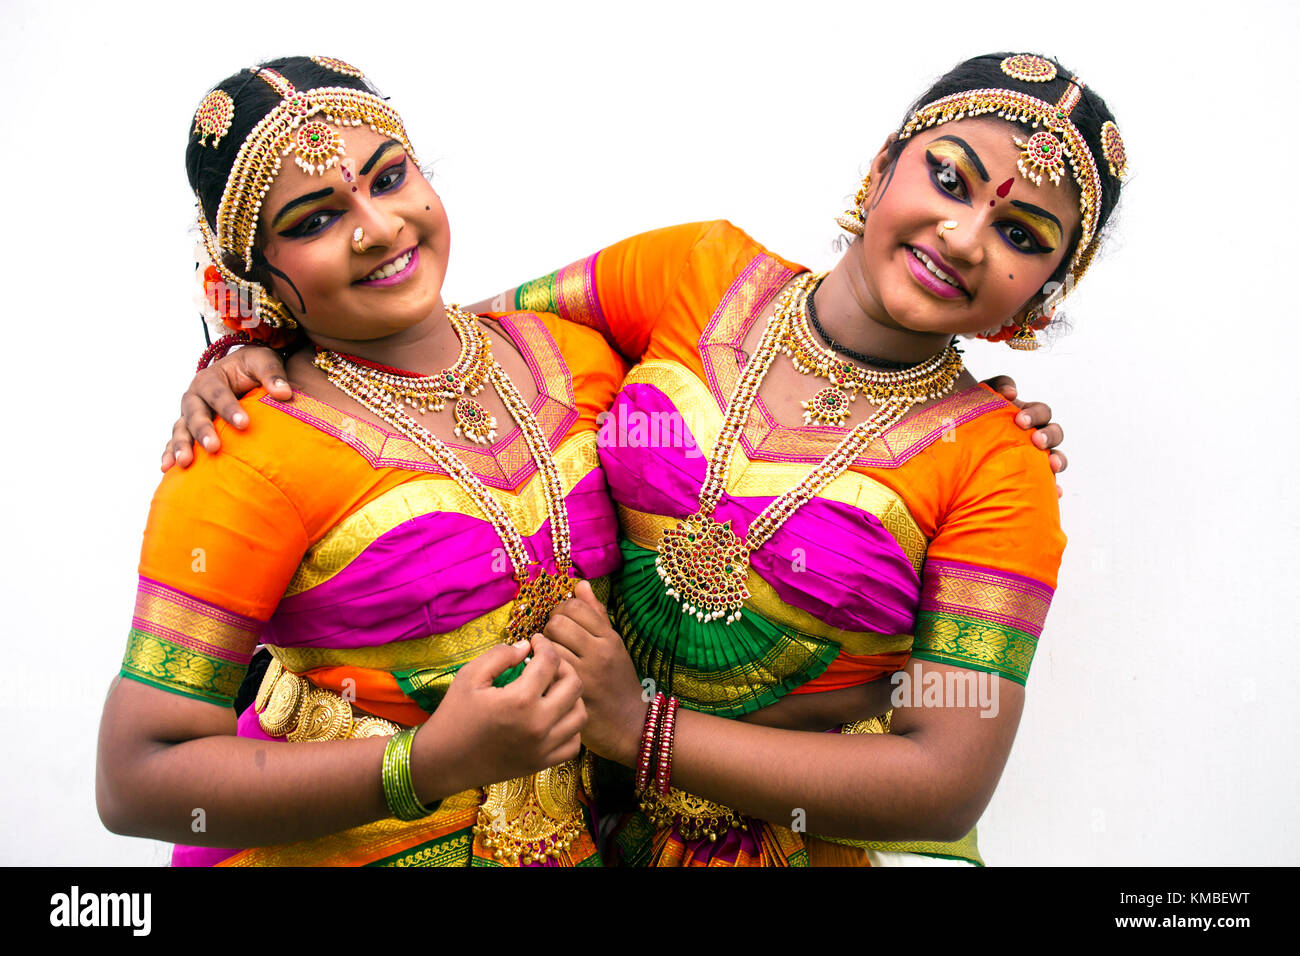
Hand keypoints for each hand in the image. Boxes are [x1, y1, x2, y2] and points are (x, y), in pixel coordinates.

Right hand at [162, 346, 291, 471]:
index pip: (218, 394)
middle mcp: (195, 396)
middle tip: (214, 447)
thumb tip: (284, 392)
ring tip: (184, 463)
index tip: (244, 424)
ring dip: (181, 446)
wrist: (242, 371)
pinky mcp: (189, 429)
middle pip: (195, 413)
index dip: (229, 408)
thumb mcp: (263, 361)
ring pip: (181, 429)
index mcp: (211, 379)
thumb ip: (272, 374)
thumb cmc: (253, 366)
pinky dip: (170, 453)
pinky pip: (176, 442)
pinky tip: (169, 469)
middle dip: (203, 430)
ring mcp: (189, 414)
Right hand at [411, 637, 585, 799]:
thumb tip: (527, 646)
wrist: (443, 761)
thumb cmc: (453, 715)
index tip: (536, 641)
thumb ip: (500, 655)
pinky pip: (574, 743)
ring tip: (552, 689)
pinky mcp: (541, 764)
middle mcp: (538, 725)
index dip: (545, 644)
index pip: (550, 661)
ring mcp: (543, 748)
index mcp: (519, 700)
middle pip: (574, 684)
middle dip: (562, 666)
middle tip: (546, 663)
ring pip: (580, 714)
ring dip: (571, 696)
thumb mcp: (469, 676)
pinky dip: (570, 727)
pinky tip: (553, 716)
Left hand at [543, 581, 646, 765]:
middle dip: (549, 628)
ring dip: (543, 649)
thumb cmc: (617, 681)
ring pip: (549, 645)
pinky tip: (546, 674)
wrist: (629, 723)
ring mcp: (585, 674)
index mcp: (610, 637)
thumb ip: (596, 614)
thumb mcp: (614, 644)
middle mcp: (599, 652)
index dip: (561, 610)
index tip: (561, 622)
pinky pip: (547, 671)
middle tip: (552, 640)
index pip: (576, 606)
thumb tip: (580, 585)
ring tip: (548, 657)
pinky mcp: (572, 693)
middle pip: (558, 622)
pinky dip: (542, 669)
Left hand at [982, 374, 1067, 496]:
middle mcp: (1034, 436)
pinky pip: (1049, 484)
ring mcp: (1035, 458)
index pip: (1041, 412)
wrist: (956, 442)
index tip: (1019, 420)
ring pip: (1057, 457)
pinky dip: (1055, 488)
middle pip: (1054, 433)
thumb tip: (1012, 392)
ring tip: (1052, 465)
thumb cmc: (970, 419)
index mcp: (1026, 417)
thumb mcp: (979, 398)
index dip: (1035, 415)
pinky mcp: (1032, 478)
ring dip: (1059, 459)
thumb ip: (996, 386)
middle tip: (1034, 440)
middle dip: (1048, 435)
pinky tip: (1056, 492)